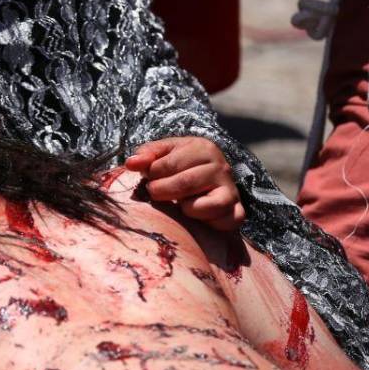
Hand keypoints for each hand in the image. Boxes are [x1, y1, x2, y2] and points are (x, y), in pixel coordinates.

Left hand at [124, 137, 244, 230]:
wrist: (208, 184)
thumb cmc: (180, 167)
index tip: (149, 178)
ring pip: (205, 205)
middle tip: (155, 193)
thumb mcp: (164, 154)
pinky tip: (196, 215)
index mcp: (203, 148)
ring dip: (185, 208)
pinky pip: (224, 221)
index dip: (152, 174)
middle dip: (162, 191)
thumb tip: (131, 163)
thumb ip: (147, 155)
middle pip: (185, 183)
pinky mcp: (237, 211)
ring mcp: (231, 190)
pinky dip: (206, 221)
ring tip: (178, 203)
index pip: (169, 163)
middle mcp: (222, 167)